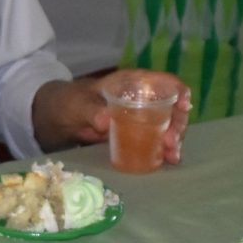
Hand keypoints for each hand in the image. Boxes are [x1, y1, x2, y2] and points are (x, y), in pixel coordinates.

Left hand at [32, 72, 190, 163]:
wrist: (59, 118)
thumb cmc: (70, 102)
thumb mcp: (79, 105)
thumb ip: (91, 111)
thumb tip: (104, 121)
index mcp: (132, 83)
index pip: (164, 81)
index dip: (179, 91)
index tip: (184, 106)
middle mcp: (143, 98)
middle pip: (172, 107)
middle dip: (177, 124)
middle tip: (172, 142)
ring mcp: (142, 117)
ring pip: (167, 125)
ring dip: (174, 140)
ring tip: (172, 156)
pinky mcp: (137, 134)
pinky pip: (156, 140)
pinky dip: (164, 150)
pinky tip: (167, 161)